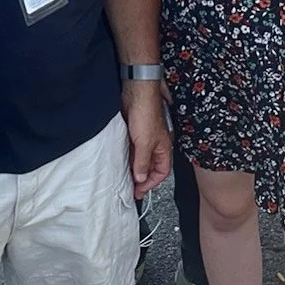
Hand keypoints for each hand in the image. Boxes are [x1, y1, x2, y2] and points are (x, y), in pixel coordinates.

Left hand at [122, 79, 171, 198]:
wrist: (136, 93)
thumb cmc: (146, 113)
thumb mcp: (144, 144)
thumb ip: (142, 162)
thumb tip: (140, 178)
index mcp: (164, 148)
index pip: (161, 172)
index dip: (151, 183)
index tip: (140, 191)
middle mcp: (156, 144)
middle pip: (151, 167)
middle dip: (142, 178)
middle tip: (131, 189)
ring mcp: (145, 138)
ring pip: (141, 159)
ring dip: (134, 168)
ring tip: (124, 178)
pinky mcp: (135, 132)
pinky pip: (132, 150)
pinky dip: (128, 157)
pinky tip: (120, 161)